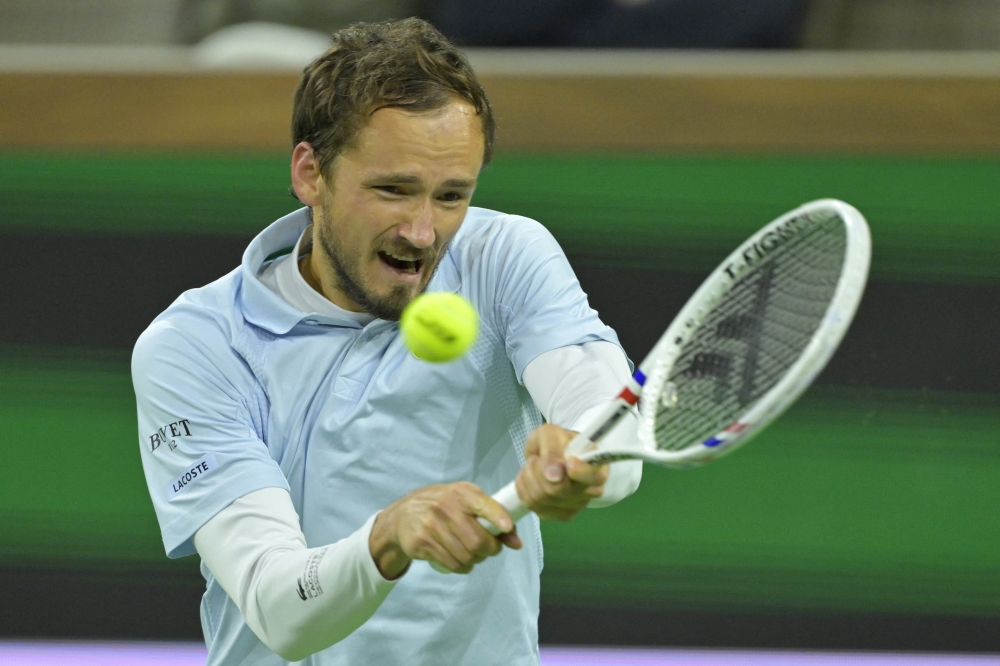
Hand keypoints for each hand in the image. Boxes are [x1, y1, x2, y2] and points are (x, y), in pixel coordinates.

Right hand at [369, 482, 521, 577]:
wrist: (404, 515)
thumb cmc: (445, 505)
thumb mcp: (467, 501)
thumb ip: (494, 517)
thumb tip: (517, 543)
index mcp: (461, 493)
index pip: (482, 504)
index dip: (498, 517)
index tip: (508, 528)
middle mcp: (446, 507)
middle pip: (477, 541)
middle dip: (490, 550)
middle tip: (490, 549)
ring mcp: (432, 526)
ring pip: (466, 556)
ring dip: (476, 560)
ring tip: (474, 554)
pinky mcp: (422, 543)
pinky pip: (452, 564)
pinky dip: (463, 567)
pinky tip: (461, 560)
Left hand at [514, 423, 609, 520]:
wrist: (555, 453)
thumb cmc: (558, 442)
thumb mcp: (551, 434)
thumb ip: (553, 448)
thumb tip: (554, 474)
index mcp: (597, 466)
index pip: (592, 476)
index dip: (579, 471)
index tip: (569, 462)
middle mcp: (592, 490)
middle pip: (559, 490)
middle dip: (538, 470)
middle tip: (537, 459)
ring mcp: (577, 505)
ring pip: (542, 499)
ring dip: (529, 479)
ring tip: (532, 467)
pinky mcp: (560, 515)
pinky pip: (534, 507)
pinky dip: (524, 490)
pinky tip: (530, 479)